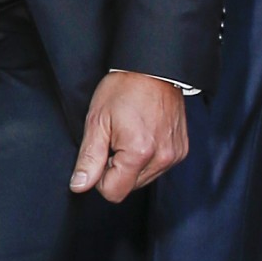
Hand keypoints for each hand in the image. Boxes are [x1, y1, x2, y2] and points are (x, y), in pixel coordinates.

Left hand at [70, 70, 188, 201]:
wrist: (153, 68)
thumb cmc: (124, 88)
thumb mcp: (97, 121)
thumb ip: (88, 158)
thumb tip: (80, 185)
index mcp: (139, 153)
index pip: (114, 192)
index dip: (100, 177)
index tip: (101, 154)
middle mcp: (161, 158)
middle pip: (129, 186)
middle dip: (117, 168)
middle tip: (115, 139)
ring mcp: (174, 155)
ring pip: (144, 179)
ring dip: (132, 163)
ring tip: (129, 134)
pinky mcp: (181, 151)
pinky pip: (158, 167)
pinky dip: (148, 157)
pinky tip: (143, 134)